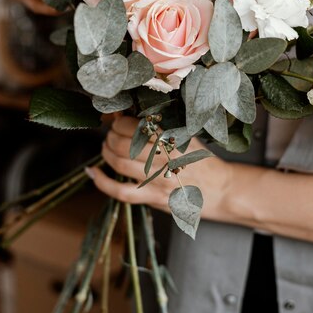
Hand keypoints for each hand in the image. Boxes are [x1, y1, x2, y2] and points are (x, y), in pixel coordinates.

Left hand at [86, 115, 236, 221]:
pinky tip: (92, 172)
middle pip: (124, 143)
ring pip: (119, 163)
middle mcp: (164, 159)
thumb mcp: (189, 136)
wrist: (220, 190)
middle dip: (112, 135)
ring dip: (106, 151)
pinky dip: (102, 181)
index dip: (121, 120)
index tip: (118, 118)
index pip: (137, 126)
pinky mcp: (153, 198)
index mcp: (173, 139)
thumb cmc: (203, 161)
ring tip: (106, 146)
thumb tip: (132, 114)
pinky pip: (120, 191)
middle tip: (112, 132)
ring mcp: (157, 180)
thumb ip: (164, 126)